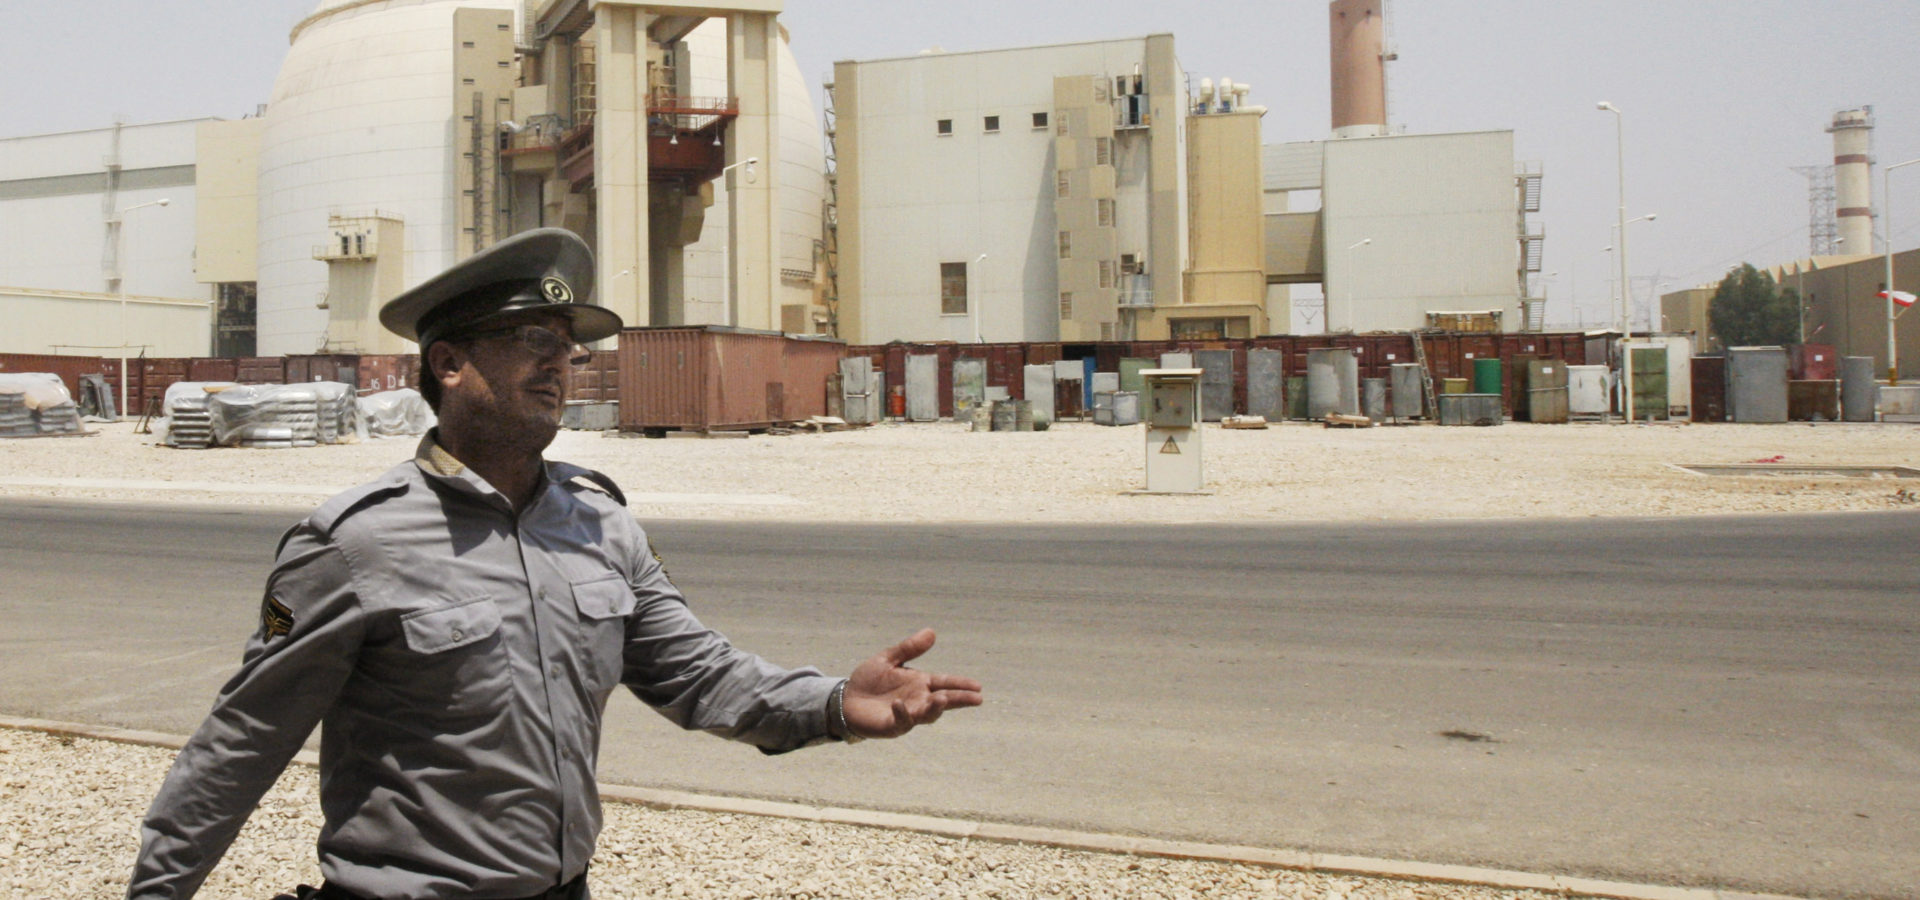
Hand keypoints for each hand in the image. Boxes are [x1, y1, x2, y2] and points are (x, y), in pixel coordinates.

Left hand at [843, 628, 982, 738]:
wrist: (845, 699)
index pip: (945, 683)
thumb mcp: (889, 659)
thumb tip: (932, 631)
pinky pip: (901, 721)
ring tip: (942, 699)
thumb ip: (909, 648)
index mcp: (920, 684)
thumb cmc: (869, 680)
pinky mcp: (892, 725)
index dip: (961, 684)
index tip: (978, 686)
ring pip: (927, 714)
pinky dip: (902, 713)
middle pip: (944, 701)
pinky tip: (899, 704)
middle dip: (960, 700)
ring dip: (935, 708)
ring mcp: (907, 715)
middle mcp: (918, 700)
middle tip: (977, 699)